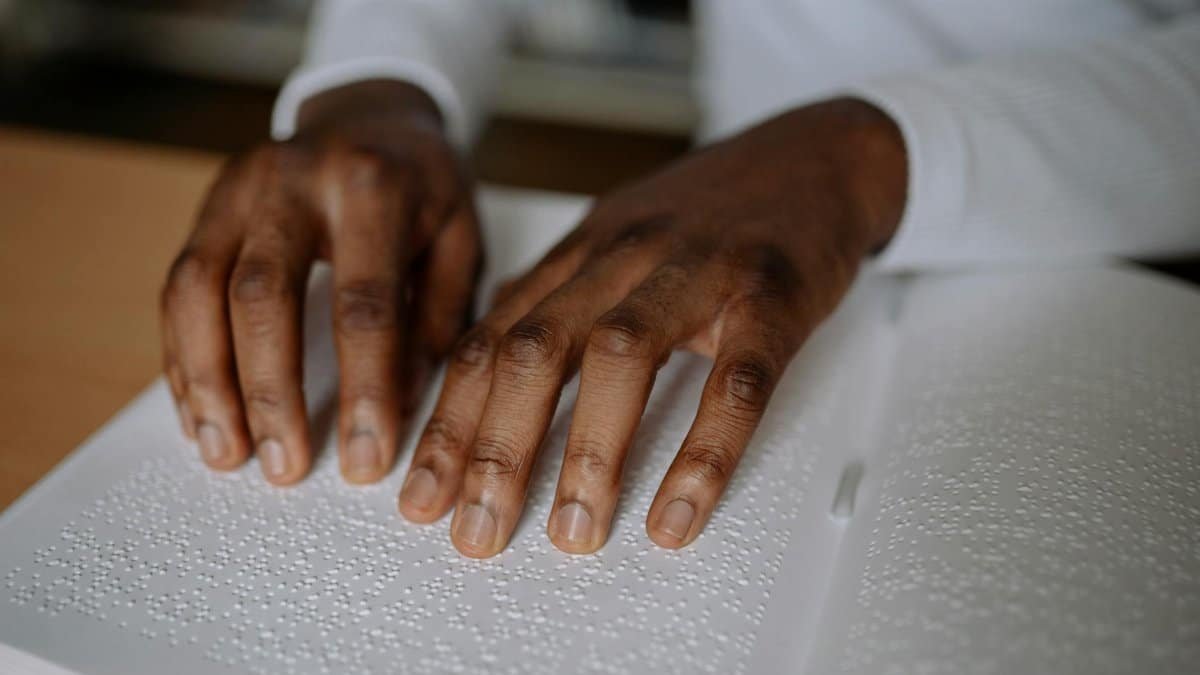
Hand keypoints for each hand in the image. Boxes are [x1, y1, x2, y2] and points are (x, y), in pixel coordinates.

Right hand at [161, 80, 481, 485]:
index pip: (364, 301)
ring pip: (197, 290)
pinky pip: (178, 286)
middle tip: (282, 466)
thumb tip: (402, 409)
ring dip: (207, 381)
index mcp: (372, 186)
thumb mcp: (460, 240)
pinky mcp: (206, 207)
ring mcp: (238, 189)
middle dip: (269, 391)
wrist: (374, 113)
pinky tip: (200, 412)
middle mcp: (293, 180)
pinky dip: (184, 357)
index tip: (366, 458)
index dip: (363, 386)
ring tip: (225, 452)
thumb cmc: (426, 187)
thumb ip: (436, 319)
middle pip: (261, 295)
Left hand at [397, 98, 906, 555]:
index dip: (449, 423)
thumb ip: (555, 297)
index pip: (490, 339)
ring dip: (588, 453)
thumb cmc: (718, 211)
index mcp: (581, 252)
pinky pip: (734, 381)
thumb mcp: (618, 239)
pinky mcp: (771, 295)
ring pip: (619, 356)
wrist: (819, 153)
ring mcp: (698, 271)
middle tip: (477, 530)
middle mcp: (625, 256)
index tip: (422, 492)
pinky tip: (679, 511)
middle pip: (534, 348)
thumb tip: (487, 356)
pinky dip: (703, 454)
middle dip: (496, 449)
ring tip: (573, 530)